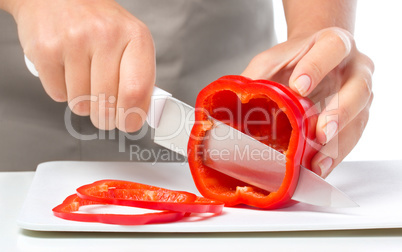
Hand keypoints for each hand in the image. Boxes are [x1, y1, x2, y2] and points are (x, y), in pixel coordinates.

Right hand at [13, 0, 154, 131]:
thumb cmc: (99, 23)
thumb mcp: (130, 41)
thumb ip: (139, 76)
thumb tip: (141, 114)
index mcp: (136, 37)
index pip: (136, 91)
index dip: (132, 117)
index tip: (128, 124)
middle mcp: (106, 36)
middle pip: (107, 104)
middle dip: (105, 117)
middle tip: (104, 112)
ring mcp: (74, 41)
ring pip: (81, 103)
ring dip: (83, 102)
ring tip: (84, 79)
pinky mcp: (46, 49)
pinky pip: (58, 95)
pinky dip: (63, 91)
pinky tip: (67, 72)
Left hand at [242, 27, 373, 177]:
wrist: (319, 59)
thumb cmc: (297, 59)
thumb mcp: (274, 59)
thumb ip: (257, 74)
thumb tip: (230, 100)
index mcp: (335, 44)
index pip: (333, 48)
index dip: (317, 67)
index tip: (299, 87)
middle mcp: (356, 69)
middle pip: (358, 90)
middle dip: (339, 113)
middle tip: (320, 132)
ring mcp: (361, 95)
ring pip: (358, 120)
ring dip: (338, 145)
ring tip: (317, 163)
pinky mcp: (359, 118)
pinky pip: (352, 139)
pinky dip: (335, 156)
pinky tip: (319, 167)